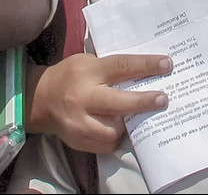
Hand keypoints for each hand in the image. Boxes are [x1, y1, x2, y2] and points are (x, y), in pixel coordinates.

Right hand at [27, 54, 169, 153]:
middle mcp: (83, 97)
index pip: (121, 66)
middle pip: (119, 102)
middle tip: (163, 99)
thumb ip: (112, 68)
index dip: (146, 65)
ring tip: (137, 118)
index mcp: (88, 72)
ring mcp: (79, 122)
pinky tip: (119, 129)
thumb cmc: (71, 76)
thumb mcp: (88, 62)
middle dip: (144, 101)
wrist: (41, 99)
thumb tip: (146, 70)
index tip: (166, 64)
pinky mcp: (78, 140)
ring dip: (128, 125)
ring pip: (112, 130)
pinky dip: (115, 138)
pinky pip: (105, 145)